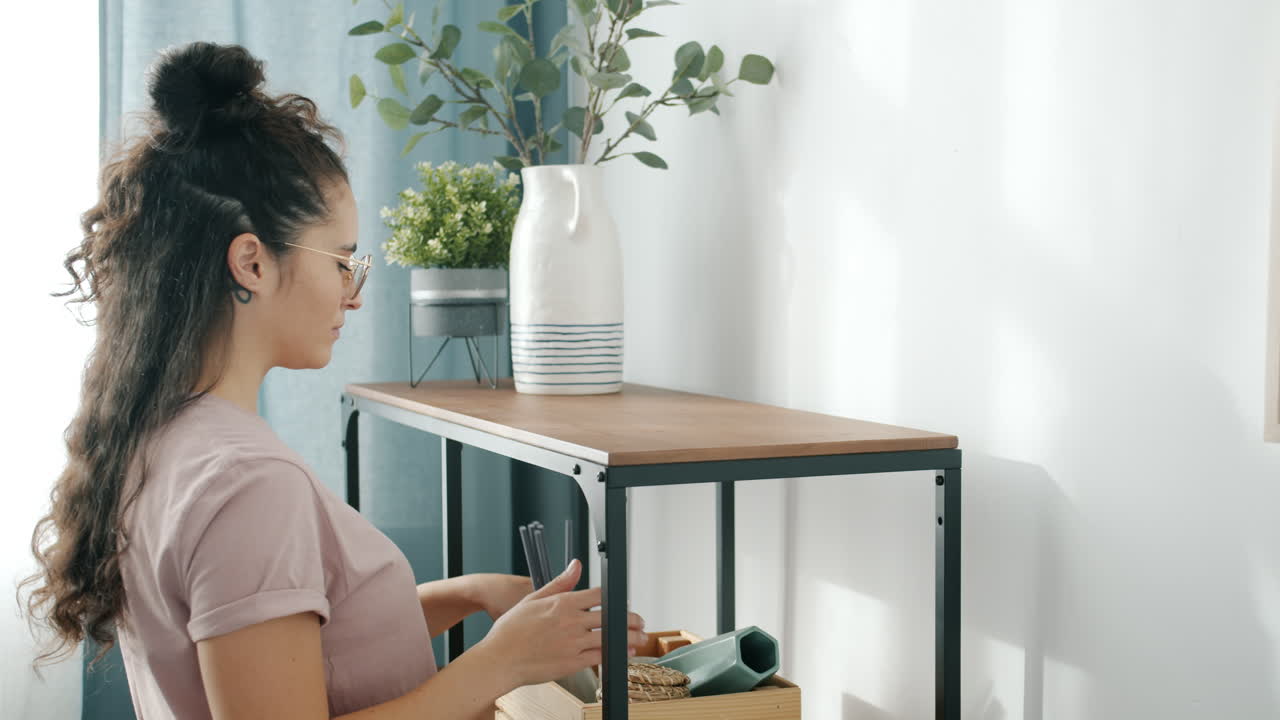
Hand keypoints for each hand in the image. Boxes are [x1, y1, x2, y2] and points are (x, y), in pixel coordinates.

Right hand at [475, 558, 647, 687]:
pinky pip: (600, 656)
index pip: (599, 595)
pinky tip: (625, 652)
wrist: (499, 659)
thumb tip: (576, 564)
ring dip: (630, 637)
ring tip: (640, 637)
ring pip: (610, 637)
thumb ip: (560, 583)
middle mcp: (571, 621)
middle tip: (641, 621)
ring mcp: (573, 642)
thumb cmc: (512, 630)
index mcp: (563, 603)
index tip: (623, 602)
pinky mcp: (572, 662)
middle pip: (610, 616)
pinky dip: (616, 653)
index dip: (615, 599)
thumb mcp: (533, 599)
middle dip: (631, 619)